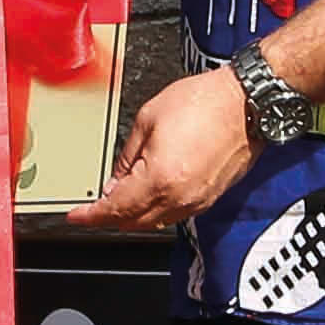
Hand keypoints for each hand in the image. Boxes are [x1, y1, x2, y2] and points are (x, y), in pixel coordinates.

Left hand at [70, 63, 252, 235]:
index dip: (91, 216)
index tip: (77, 217)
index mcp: (159, 178)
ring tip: (120, 195)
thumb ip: (126, 156)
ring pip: (155, 221)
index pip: (115, 209)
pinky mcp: (210, 197)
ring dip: (134, 214)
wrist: (247, 102)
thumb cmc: (205, 102)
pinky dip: (156, 208)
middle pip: (134, 222)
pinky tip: (149, 193)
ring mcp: (197, 201)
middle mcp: (179, 198)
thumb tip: (116, 181)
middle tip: (95, 205)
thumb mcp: (147, 119)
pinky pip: (175, 213)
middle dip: (111, 216)